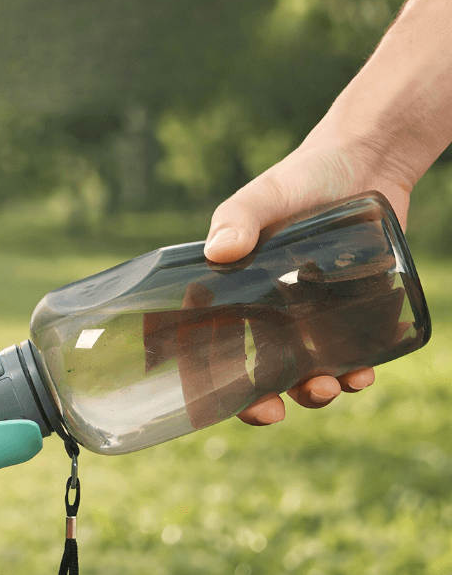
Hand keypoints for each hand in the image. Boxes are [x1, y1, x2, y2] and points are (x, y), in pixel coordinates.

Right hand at [203, 138, 412, 424]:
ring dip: (312, 393)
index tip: (212, 404)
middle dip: (262, 403)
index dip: (207, 382)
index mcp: (235, 293)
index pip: (210, 347)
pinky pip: (351, 357)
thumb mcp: (264, 196)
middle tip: (274, 412)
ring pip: (305, 373)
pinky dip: (356, 373)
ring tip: (328, 387)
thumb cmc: (303, 178)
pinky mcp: (353, 314)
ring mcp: (313, 317)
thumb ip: (238, 219)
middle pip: (256, 374)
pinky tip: (363, 375)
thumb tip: (219, 252)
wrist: (368, 162)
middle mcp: (270, 313)